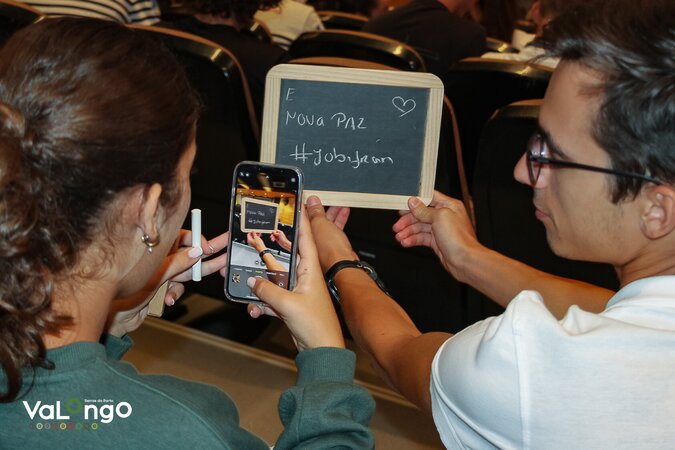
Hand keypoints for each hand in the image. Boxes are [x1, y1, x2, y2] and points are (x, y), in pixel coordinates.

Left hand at [107, 230, 228, 336]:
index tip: (208, 248)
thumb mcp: (156, 275)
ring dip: (195, 276)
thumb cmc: (123, 293)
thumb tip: (197, 251)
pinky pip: (178, 288)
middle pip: (189, 253)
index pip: (182, 238)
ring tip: (219, 269)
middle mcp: (160, 259)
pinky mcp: (162, 288)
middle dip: (208, 252)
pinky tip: (168, 299)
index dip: (197, 240)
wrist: (114, 318)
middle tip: (227, 246)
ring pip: (186, 272)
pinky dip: (176, 294)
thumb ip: (178, 263)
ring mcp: (161, 274)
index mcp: (157, 249)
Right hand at [247, 206, 343, 350]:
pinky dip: (262, 302)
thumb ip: (268, 291)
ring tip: (245, 276)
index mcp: (310, 270)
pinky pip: (272, 297)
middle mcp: (305, 277)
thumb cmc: (316, 326)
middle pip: (286, 255)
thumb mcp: (288, 305)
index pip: (306, 238)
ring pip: (275, 278)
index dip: (301, 220)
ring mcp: (298, 291)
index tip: (295, 204)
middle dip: (272, 246)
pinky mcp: (292, 305)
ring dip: (261, 280)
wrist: (322, 351)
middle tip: (260, 233)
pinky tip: (253, 310)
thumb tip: (253, 281)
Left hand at [304, 195, 356, 271]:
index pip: (302, 219)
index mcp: (304, 237)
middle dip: (321, 210)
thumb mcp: (321, 225)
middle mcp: (312, 241)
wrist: (345, 264)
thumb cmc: (331, 250)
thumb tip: (312, 201)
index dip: (305, 208)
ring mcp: (323, 245)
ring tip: (338, 203)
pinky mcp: (334, 247)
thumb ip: (316, 212)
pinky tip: (343, 212)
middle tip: (324, 199)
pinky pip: (335, 230)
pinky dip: (339, 221)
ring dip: (332, 213)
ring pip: (326, 225)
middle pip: (315, 222)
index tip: (308, 199)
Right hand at [392, 190, 479, 281]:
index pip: (428, 198)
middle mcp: (445, 216)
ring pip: (419, 227)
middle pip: (421, 214)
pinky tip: (406, 242)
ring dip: (408, 232)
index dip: (415, 201)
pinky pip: (421, 238)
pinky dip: (412, 240)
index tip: (403, 204)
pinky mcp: (437, 241)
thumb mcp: (439, 217)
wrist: (464, 261)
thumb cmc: (459, 239)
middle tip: (397, 226)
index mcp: (448, 206)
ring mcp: (440, 229)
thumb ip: (424, 210)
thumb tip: (414, 202)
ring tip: (399, 237)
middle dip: (407, 220)